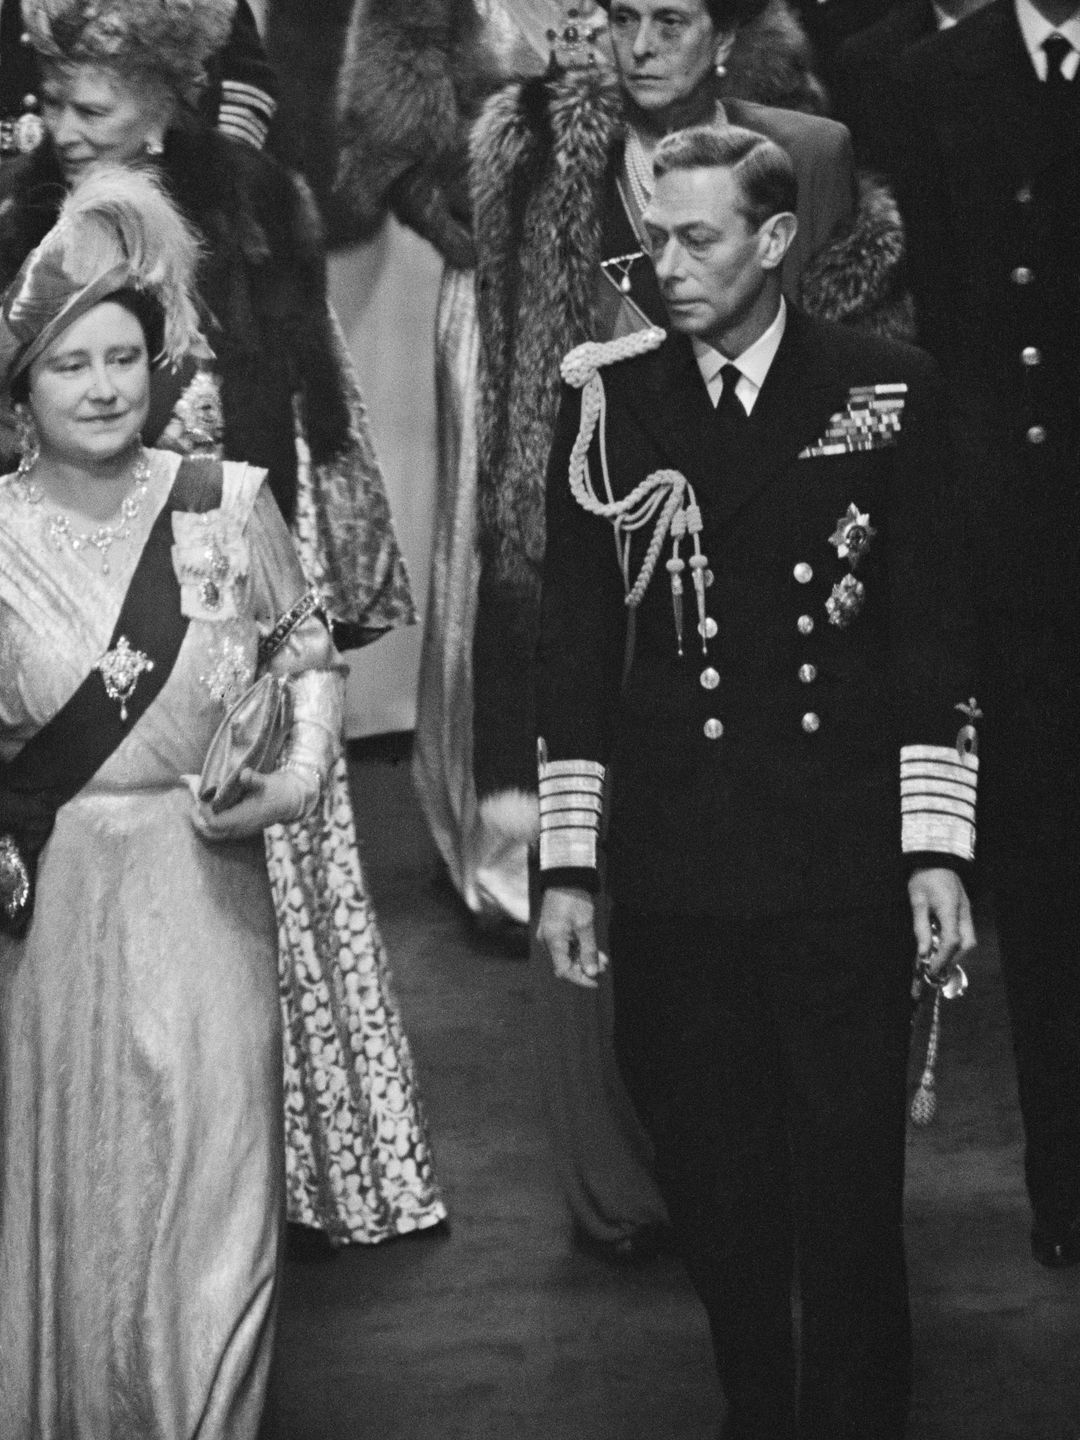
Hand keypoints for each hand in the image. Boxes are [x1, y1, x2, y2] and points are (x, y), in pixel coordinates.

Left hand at [188, 767, 307, 840]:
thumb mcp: (266, 782)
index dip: (204, 810)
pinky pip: (219, 830)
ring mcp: (239, 831)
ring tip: (200, 802)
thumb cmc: (276, 790)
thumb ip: (254, 779)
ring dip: (203, 820)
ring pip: (213, 833)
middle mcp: (239, 828)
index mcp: (243, 819)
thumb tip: (245, 774)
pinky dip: (210, 820)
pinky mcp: (240, 829)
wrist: (290, 801)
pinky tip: (211, 805)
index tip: (200, 795)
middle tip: (195, 801)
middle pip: (209, 831)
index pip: (214, 822)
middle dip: (198, 817)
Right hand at [537, 886, 608, 988]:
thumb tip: (592, 973)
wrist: (565, 877)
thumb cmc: (575, 900)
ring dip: (584, 959)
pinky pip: (566, 946)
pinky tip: (594, 950)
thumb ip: (588, 951)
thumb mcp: (585, 926)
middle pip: (565, 964)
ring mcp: (550, 935)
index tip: (596, 982)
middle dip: (585, 968)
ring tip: (603, 959)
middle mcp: (548, 941)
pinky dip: (579, 949)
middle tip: (604, 966)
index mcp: (553, 940)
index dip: (579, 979)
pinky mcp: (554, 930)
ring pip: (567, 955)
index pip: (564, 970)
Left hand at [908, 866, 975, 975]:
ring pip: (969, 939)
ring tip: (937, 957)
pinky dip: (955, 942)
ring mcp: (966, 911)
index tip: (931, 969)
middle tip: (935, 966)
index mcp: (951, 909)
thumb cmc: (924, 877)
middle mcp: (963, 912)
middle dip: (953, 958)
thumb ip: (921, 928)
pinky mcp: (964, 910)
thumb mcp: (917, 902)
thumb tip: (924, 952)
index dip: (942, 958)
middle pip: (967, 943)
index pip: (952, 941)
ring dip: (955, 951)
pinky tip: (941, 943)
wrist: (935, 857)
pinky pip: (964, 931)